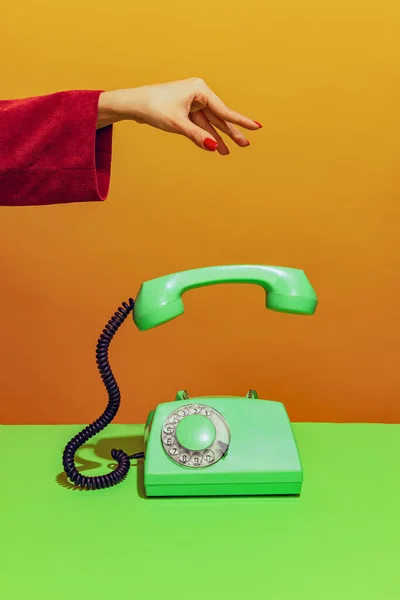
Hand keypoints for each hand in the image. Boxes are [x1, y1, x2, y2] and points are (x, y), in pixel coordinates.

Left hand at [97, 78, 261, 154]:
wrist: (133, 104)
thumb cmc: (154, 108)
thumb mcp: (178, 124)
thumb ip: (197, 136)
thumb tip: (213, 147)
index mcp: (199, 89)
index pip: (223, 110)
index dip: (240, 121)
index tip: (257, 127)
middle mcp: (198, 93)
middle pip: (218, 117)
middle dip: (231, 132)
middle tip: (245, 145)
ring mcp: (191, 102)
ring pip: (209, 123)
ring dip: (217, 137)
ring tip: (228, 152)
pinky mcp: (184, 110)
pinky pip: (199, 125)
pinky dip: (205, 135)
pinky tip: (214, 146)